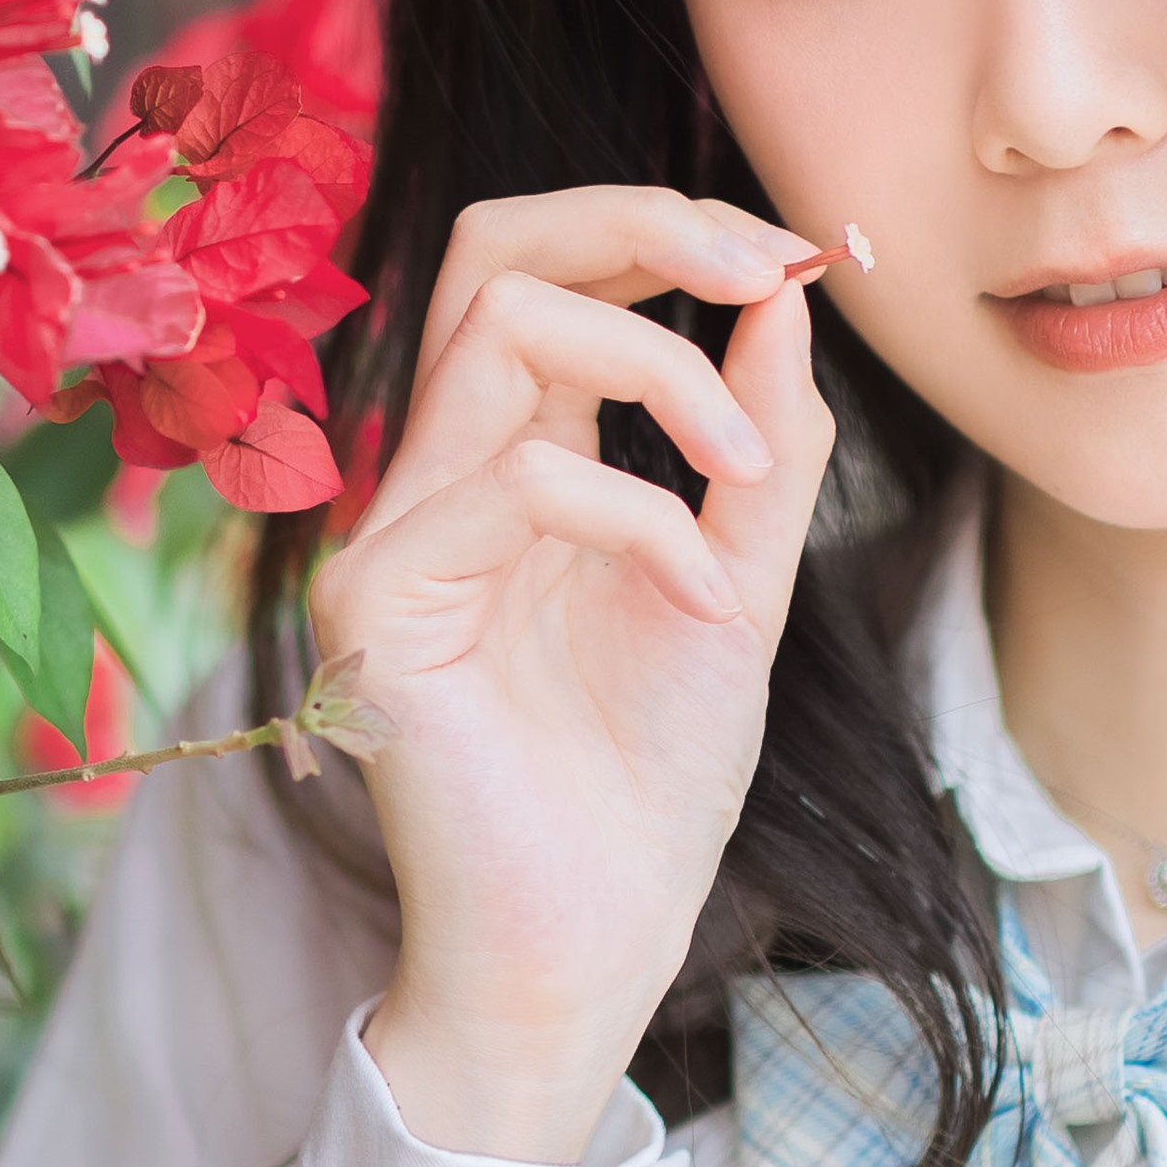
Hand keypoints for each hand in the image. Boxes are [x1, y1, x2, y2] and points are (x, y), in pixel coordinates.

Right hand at [318, 188, 838, 1161]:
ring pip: (499, 327)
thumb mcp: (738, 580)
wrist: (590, 944)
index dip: (662, 226)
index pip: (543, 268)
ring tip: (746, 473)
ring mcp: (391, 533)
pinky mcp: (375, 604)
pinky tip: (699, 604)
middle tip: (763, 269)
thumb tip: (784, 292)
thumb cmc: (645, 787)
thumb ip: (757, 443)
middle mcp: (436, 478)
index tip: (791, 259)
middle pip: (490, 244)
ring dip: (662, 369)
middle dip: (641, 221)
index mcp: (512, 461)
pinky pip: (515, 480)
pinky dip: (639, 517)